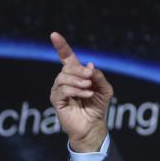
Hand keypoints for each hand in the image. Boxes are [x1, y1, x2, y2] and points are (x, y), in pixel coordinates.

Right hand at [49, 32, 112, 151]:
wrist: (93, 126)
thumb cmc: (98, 106)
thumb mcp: (104, 89)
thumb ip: (98, 76)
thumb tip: (89, 66)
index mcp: (75, 74)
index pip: (66, 57)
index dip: (61, 46)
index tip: (54, 34)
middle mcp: (65, 80)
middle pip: (67, 67)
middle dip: (80, 70)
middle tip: (90, 78)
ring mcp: (59, 90)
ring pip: (63, 78)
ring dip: (78, 81)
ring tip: (88, 88)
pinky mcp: (56, 101)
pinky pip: (63, 90)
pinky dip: (76, 91)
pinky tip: (86, 94)